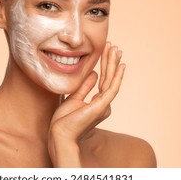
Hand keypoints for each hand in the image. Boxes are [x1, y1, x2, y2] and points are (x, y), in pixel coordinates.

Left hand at [48, 42, 124, 166]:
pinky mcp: (101, 106)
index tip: (106, 51)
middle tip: (113, 46)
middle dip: (111, 61)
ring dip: (113, 63)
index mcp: (98, 103)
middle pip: (109, 78)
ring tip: (116, 49)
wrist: (59, 133)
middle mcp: (104, 104)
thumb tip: (95, 73)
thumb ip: (85, 86)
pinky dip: (117, 76)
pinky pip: (112, 88)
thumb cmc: (64, 119)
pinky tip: (121, 65)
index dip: (105, 65)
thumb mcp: (74, 97)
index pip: (104, 80)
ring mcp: (104, 105)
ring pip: (111, 80)